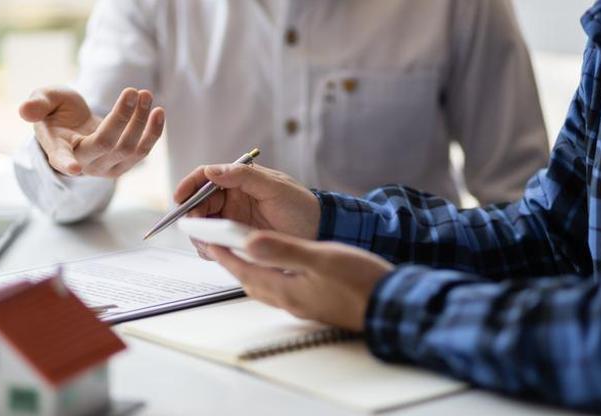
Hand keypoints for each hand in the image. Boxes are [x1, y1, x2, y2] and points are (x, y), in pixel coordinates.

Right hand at [19, 87, 164, 177]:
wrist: (74, 126)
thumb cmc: (56, 112)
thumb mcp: (44, 101)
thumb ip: (37, 104)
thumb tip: (24, 110)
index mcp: (58, 150)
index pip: (61, 159)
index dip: (66, 163)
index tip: (73, 169)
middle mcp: (83, 164)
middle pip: (107, 144)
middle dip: (123, 117)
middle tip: (134, 91)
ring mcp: (105, 167)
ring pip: (129, 149)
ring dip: (142, 122)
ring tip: (145, 94)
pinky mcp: (124, 164)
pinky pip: (142, 152)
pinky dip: (153, 132)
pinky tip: (158, 112)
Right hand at [174, 163, 320, 244]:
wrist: (319, 231)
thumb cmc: (300, 205)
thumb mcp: (275, 187)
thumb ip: (243, 176)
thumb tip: (212, 171)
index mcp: (238, 180)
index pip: (204, 178)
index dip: (188, 186)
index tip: (179, 198)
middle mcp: (231, 199)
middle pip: (198, 203)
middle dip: (192, 215)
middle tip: (196, 227)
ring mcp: (232, 220)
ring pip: (202, 225)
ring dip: (199, 233)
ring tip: (209, 242)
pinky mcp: (235, 240)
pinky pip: (214, 244)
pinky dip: (209, 248)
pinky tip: (217, 252)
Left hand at [208, 231, 392, 330]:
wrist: (390, 306)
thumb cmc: (359, 282)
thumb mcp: (320, 258)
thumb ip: (283, 249)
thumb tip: (250, 242)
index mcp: (286, 289)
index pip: (245, 270)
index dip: (225, 254)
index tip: (209, 241)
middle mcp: (290, 300)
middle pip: (250, 281)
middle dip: (232, 264)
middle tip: (220, 247)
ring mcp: (303, 305)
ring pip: (265, 287)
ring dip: (250, 271)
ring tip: (243, 254)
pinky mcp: (315, 304)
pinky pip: (281, 289)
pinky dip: (271, 276)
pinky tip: (279, 268)